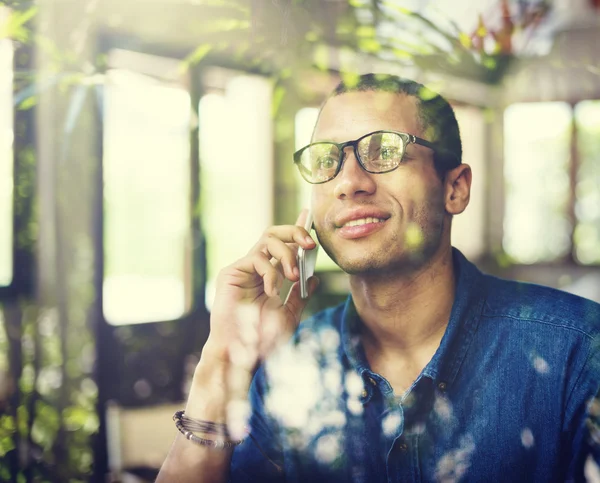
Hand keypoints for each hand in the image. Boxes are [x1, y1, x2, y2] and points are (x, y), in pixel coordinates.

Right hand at [203, 209, 319, 371]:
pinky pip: (257, 259)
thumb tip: (315, 277)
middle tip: (310, 244)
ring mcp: (243, 269)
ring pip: (267, 239)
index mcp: (268, 275)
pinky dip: (271, 273)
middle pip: (274, 233)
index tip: (309, 215)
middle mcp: (255, 268)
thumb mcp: (289, 315)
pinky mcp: (231, 272)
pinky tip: (272, 291)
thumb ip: (300, 295)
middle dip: (295, 232)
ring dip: (287, 254)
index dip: (296, 229)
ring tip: (293, 277)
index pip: (284, 245)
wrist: (242, 354)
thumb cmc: (263, 339)